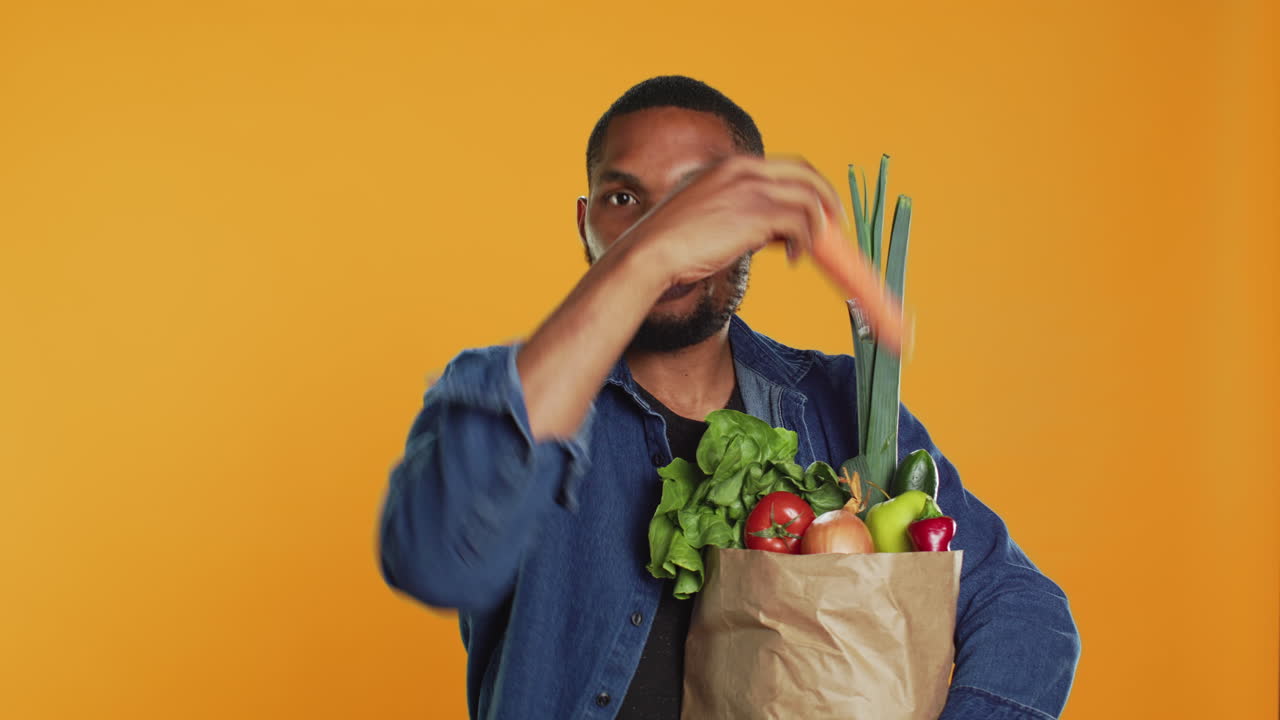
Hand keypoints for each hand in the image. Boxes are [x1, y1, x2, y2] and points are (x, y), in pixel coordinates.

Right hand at [622, 153, 902, 352]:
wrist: (650, 254)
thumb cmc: (673, 246)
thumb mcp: (708, 218)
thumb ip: (741, 216)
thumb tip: (774, 233)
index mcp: (729, 167)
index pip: (785, 167)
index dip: (808, 188)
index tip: (818, 210)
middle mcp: (743, 170)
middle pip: (806, 175)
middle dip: (827, 200)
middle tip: (836, 225)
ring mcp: (751, 188)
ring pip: (809, 200)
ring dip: (816, 228)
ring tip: (805, 252)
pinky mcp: (757, 213)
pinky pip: (802, 222)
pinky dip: (806, 242)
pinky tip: (793, 260)